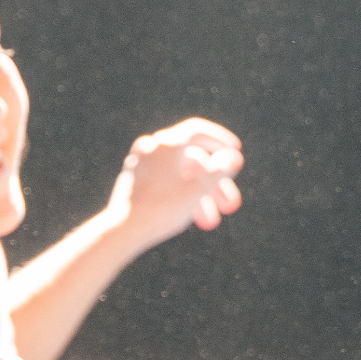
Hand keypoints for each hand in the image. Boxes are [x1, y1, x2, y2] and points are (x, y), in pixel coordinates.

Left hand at [106, 117, 244, 250]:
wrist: (124, 229)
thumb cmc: (163, 208)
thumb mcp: (199, 189)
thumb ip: (220, 170)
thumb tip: (234, 156)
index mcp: (168, 143)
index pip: (199, 130)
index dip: (220, 140)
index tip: (235, 151)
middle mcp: (153, 147)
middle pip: (193, 160)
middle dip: (215, 184)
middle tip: (230, 205)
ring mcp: (141, 162)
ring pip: (180, 175)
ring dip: (201, 196)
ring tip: (212, 221)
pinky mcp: (134, 178)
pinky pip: (164, 180)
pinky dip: (181, 194)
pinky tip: (193, 217)